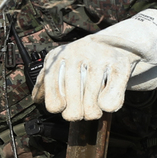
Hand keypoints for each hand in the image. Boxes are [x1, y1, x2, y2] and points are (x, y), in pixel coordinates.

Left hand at [34, 9, 156, 120]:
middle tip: (81, 111)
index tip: (64, 106)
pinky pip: (111, 99)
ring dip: (94, 112)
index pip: (53, 102)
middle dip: (77, 114)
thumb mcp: (58, 68)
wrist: (113, 43)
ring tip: (94, 107)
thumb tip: (37, 100)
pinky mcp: (119, 63)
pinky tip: (107, 100)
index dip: (60, 108)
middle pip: (72, 108)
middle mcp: (75, 55)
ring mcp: (98, 58)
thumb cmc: (80, 62)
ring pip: (92, 106)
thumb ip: (44, 85)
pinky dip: (110, 105)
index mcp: (55, 59)